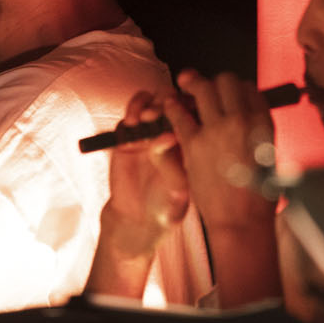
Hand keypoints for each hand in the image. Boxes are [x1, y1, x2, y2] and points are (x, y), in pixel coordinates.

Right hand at [97, 91, 190, 263]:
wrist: (137, 221)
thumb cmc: (165, 209)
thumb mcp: (174, 192)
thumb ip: (171, 166)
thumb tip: (168, 136)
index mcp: (192, 144)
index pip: (196, 114)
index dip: (190, 107)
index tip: (182, 112)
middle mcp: (171, 133)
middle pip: (174, 101)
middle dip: (166, 101)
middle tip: (156, 114)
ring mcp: (149, 133)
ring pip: (151, 102)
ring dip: (146, 103)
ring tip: (141, 118)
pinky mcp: (127, 137)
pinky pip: (130, 115)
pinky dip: (130, 113)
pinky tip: (130, 124)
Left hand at [164, 70, 277, 235]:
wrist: (241, 221)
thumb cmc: (258, 196)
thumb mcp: (269, 155)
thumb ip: (258, 131)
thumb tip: (249, 115)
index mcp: (263, 123)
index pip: (250, 88)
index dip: (238, 88)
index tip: (231, 93)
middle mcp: (242, 120)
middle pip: (226, 81)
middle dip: (216, 81)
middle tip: (206, 84)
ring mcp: (216, 130)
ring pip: (202, 89)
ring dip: (192, 83)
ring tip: (185, 82)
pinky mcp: (193, 144)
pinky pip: (179, 114)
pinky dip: (172, 106)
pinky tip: (169, 104)